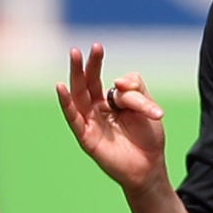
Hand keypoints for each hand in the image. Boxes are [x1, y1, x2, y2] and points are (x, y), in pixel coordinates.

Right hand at [58, 46, 170, 194]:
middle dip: (83, 66)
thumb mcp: (147, 106)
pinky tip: (61, 87)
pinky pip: (74, 118)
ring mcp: (90, 123)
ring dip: (74, 77)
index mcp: (109, 102)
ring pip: (78, 97)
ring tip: (72, 58)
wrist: (151, 166)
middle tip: (78, 49)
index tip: (97, 47)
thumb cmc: (148, 137)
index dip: (97, 63)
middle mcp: (96, 110)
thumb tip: (117, 82)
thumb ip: (136, 90)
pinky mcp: (86, 137)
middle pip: (86, 84)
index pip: (100, 79)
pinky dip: (66, 103)